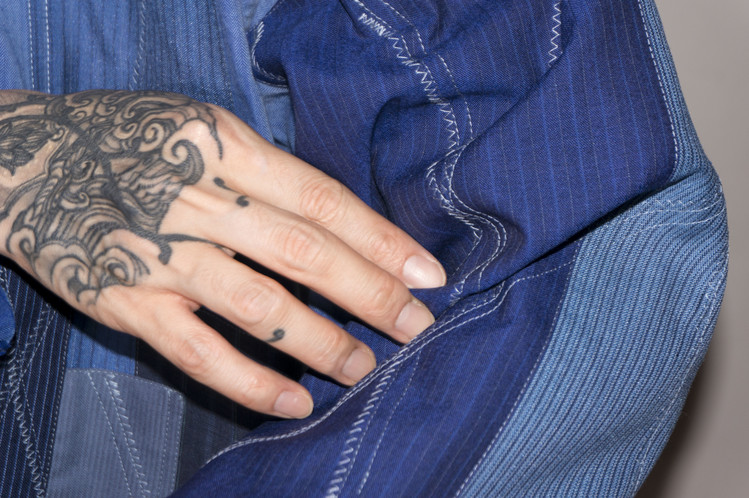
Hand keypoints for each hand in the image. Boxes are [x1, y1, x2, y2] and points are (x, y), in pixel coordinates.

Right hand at [0, 90, 444, 417]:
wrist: (23, 159)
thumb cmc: (130, 140)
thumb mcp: (202, 129)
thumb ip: (267, 173)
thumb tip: (345, 226)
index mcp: (223, 146)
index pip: (321, 199)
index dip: (380, 239)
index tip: (428, 274)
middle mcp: (194, 199)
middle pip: (302, 253)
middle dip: (370, 295)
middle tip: (418, 328)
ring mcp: (157, 256)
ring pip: (258, 307)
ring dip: (322, 343)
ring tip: (367, 369)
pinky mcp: (123, 303)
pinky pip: (197, 353)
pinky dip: (251, 382)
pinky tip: (295, 402)